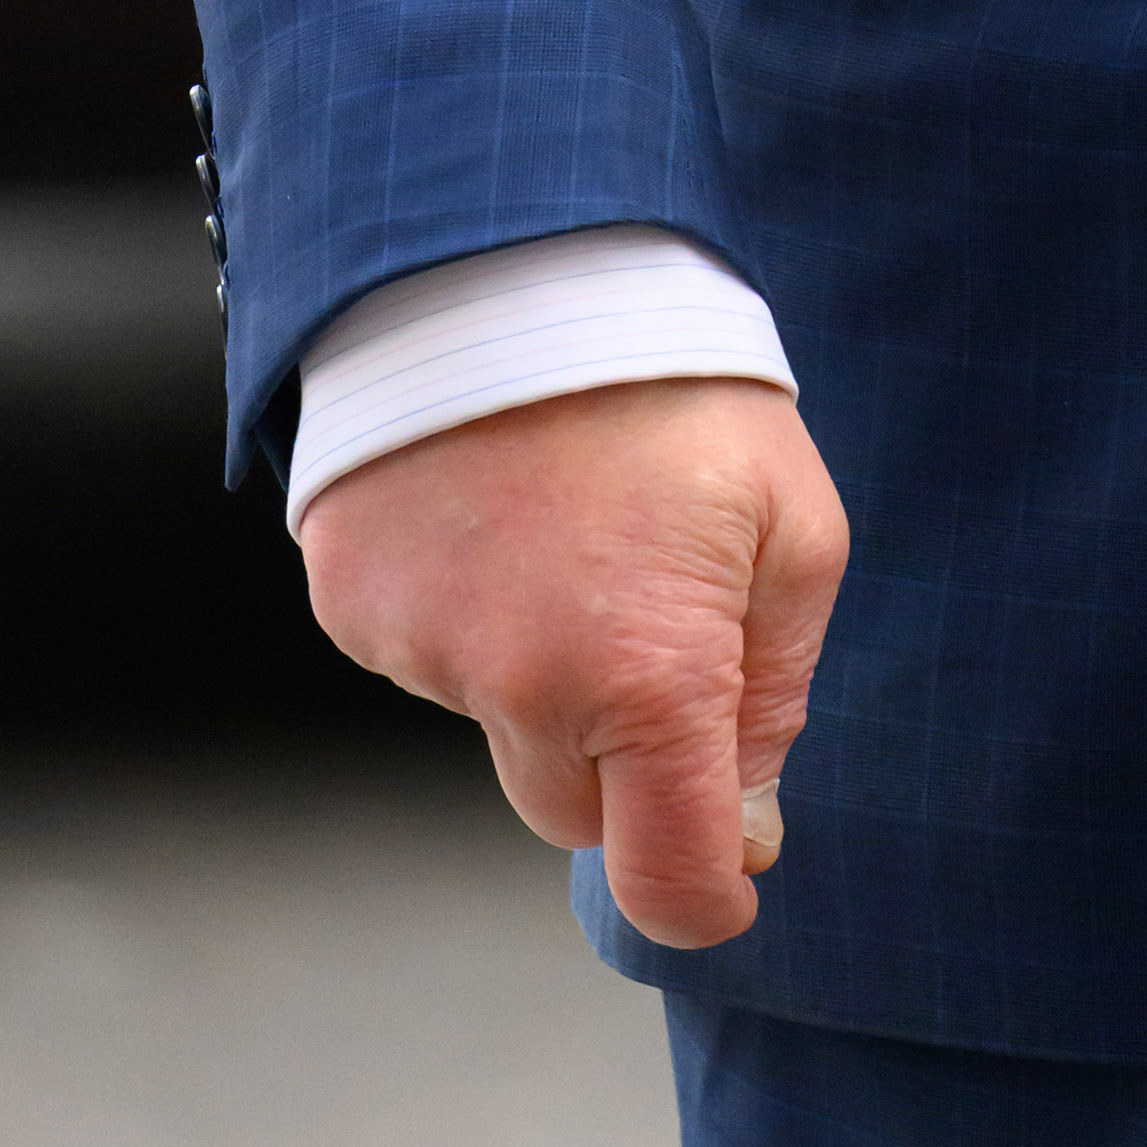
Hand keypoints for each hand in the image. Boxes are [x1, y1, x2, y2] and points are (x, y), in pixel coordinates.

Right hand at [299, 377, 848, 949]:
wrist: (515, 253)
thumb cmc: (680, 381)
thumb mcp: (793, 520)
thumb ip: (774, 687)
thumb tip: (749, 824)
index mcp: (646, 675)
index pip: (667, 874)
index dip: (706, 894)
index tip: (730, 873)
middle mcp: (520, 687)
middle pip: (573, 806)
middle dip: (622, 755)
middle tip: (658, 612)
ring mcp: (422, 649)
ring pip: (497, 717)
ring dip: (538, 660)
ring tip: (570, 514)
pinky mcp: (353, 602)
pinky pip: (426, 652)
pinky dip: (464, 606)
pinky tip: (495, 503)